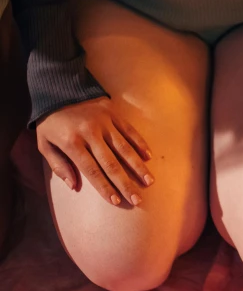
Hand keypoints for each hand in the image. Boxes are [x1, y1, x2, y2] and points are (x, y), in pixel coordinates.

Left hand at [36, 98, 153, 205]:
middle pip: (111, 163)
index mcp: (72, 143)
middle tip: (137, 199)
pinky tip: (148, 157)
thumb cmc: (51, 122)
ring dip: (138, 167)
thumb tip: (74, 186)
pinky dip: (140, 144)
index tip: (116, 201)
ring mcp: (104, 123)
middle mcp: (90, 134)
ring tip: (149, 182)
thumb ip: (58, 166)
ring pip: (124, 149)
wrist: (59, 88)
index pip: (91, 170)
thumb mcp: (44, 144)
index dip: (104, 187)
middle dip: (125, 183)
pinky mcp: (114, 114)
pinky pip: (129, 131)